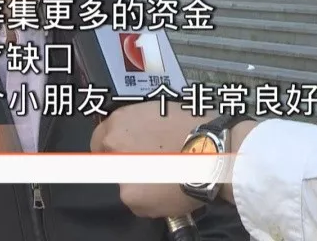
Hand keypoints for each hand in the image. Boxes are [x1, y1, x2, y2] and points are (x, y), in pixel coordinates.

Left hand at [90, 102, 210, 218]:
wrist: (216, 149)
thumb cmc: (196, 125)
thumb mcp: (162, 112)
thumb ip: (141, 127)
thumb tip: (138, 138)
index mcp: (120, 122)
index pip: (99, 139)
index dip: (111, 149)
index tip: (124, 156)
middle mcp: (114, 145)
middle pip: (110, 162)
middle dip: (127, 166)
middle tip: (152, 169)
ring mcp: (121, 172)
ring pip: (126, 184)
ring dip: (141, 184)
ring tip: (168, 180)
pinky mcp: (132, 197)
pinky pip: (139, 203)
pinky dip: (152, 202)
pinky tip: (171, 192)